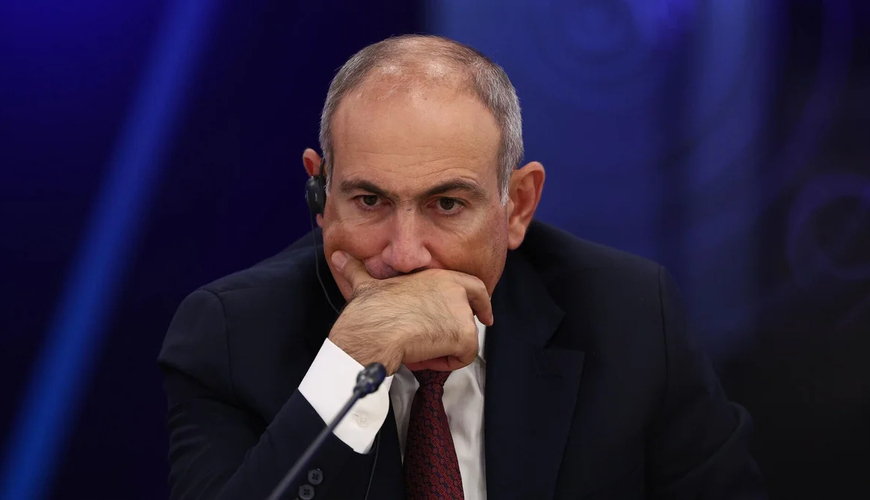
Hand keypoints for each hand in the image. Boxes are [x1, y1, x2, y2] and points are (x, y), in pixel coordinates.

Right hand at [327, 251, 493, 374]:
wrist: (374, 331)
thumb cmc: (370, 311)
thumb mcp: (366, 285)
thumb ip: (357, 271)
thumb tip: (338, 257)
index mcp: (438, 276)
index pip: (473, 285)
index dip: (481, 301)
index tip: (484, 314)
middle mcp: (455, 289)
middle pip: (475, 312)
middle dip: (469, 328)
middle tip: (460, 341)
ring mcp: (462, 312)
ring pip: (464, 339)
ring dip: (444, 349)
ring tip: (419, 350)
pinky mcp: (465, 335)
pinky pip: (463, 357)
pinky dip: (445, 363)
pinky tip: (425, 358)